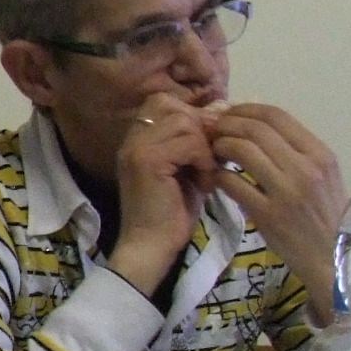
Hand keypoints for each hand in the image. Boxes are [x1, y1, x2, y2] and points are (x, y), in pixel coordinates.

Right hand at [106, 94, 215, 298]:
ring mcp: (136, 147)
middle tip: (211, 159)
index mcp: (137, 139)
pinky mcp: (147, 160)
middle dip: (201, 130)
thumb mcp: (185, 171)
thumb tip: (218, 120)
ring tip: (206, 174)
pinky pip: (189, 142)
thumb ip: (193, 145)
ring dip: (204, 147)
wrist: (151, 247)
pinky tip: (204, 184)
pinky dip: (203, 160)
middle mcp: (132, 138)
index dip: (192, 117)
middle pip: (174, 107)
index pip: (165, 103)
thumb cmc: (169, 215)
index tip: (209, 146)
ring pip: (184, 122)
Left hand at [208, 103, 346, 320]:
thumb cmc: (326, 216)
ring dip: (220, 145)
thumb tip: (257, 127)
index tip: (229, 114)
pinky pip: (233, 183)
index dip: (245, 109)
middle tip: (212, 130)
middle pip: (255, 128)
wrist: (333, 260)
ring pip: (242, 150)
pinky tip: (215, 178)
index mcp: (320, 154)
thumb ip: (296, 152)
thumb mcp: (323, 177)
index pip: (277, 116)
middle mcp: (305, 168)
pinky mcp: (269, 216)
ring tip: (212, 151)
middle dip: (227, 124)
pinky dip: (218, 175)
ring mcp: (287, 192)